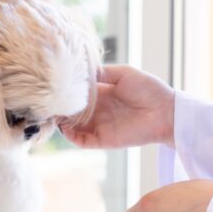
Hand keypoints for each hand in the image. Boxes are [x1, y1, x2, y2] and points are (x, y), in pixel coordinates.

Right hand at [58, 65, 175, 148]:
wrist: (167, 111)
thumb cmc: (149, 89)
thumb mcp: (124, 74)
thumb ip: (102, 73)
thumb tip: (81, 70)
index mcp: (102, 92)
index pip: (77, 92)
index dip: (65, 90)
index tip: (52, 85)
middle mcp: (97, 109)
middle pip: (71, 110)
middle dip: (58, 107)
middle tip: (46, 101)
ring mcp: (99, 125)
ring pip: (72, 126)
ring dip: (61, 121)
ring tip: (52, 113)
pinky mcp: (103, 139)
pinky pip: (82, 141)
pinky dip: (70, 136)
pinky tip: (65, 127)